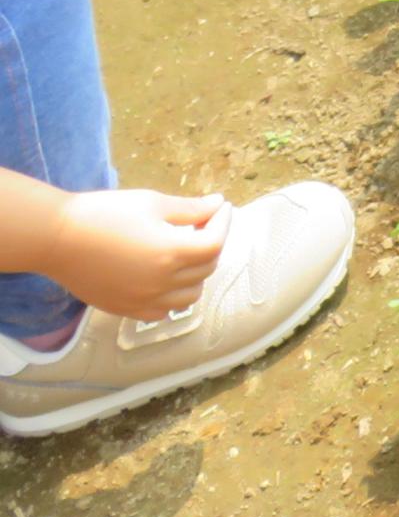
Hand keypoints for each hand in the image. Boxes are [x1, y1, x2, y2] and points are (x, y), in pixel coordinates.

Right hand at [40, 189, 228, 320]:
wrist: (57, 239)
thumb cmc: (104, 214)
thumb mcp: (152, 204)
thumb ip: (190, 209)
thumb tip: (217, 205)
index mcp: (172, 253)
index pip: (214, 243)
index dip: (223, 223)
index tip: (220, 208)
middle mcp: (162, 283)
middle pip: (206, 269)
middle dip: (211, 244)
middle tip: (204, 225)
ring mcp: (143, 301)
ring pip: (189, 296)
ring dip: (196, 275)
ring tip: (185, 253)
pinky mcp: (124, 309)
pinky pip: (161, 313)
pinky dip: (172, 299)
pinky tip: (165, 280)